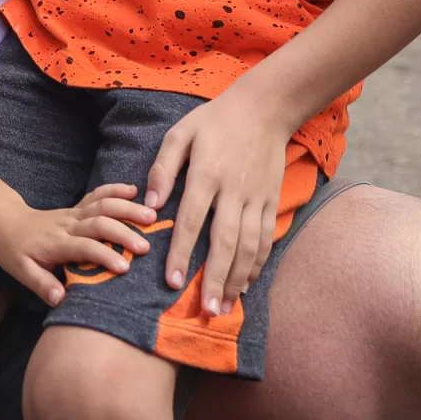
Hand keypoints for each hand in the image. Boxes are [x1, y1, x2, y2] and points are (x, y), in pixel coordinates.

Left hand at [0, 182, 156, 306]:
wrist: (8, 222)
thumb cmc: (16, 251)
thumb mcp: (21, 271)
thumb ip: (41, 284)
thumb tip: (61, 299)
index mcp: (56, 244)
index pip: (83, 247)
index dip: (103, 256)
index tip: (125, 268)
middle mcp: (68, 225)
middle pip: (98, 224)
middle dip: (123, 233)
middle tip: (146, 246)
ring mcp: (74, 213)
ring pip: (102, 206)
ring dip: (127, 209)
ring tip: (151, 216)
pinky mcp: (78, 207)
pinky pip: (97, 195)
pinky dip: (115, 190)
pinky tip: (134, 191)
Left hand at [144, 86, 296, 317]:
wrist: (264, 108)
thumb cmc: (214, 121)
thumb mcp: (180, 133)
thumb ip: (163, 168)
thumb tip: (149, 205)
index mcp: (206, 173)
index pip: (192, 220)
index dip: (182, 253)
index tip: (173, 282)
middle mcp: (234, 190)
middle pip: (225, 242)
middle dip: (216, 279)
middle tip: (207, 311)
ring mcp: (256, 198)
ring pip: (249, 246)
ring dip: (238, 279)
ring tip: (226, 307)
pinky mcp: (271, 201)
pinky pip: (266, 238)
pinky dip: (258, 264)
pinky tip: (247, 284)